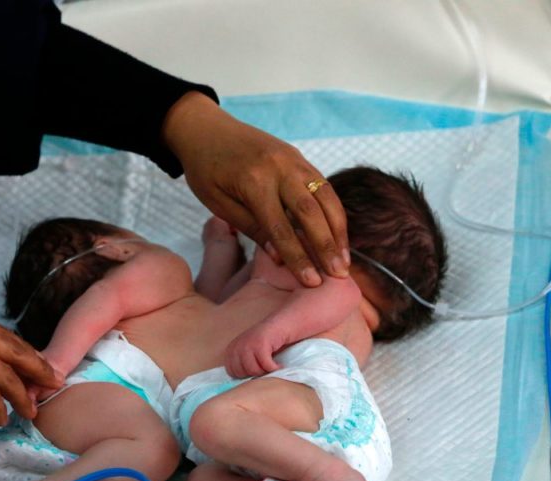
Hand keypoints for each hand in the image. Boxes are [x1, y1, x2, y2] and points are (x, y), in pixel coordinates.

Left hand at [162, 92, 349, 287]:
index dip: (298, 257)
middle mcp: (280, 167)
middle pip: (311, 212)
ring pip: (325, 197)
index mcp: (254, 181)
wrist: (206, 127)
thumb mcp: (218, 203)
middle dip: (327, 246)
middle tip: (339, 275)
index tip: (312, 282)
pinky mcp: (299, 158)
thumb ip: (251, 227)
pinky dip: (334, 212)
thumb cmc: (206, 170)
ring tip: (344, 259)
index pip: (281, 227)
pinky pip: (323, 186)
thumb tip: (280, 256)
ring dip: (338, 230)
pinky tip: (338, 234)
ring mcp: (294, 159)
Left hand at [225, 322, 287, 377]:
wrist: (281, 325)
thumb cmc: (266, 343)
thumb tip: (240, 388)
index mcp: (230, 350)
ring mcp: (248, 345)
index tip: (257, 368)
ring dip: (266, 371)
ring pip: (254, 371)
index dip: (246, 375)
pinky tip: (279, 365)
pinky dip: (275, 368)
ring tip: (272, 365)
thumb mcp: (248, 353)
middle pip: (243, 373)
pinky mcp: (260, 345)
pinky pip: (266, 366)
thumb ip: (241, 365)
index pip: (232, 373)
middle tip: (265, 367)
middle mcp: (236, 347)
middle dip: (256, 373)